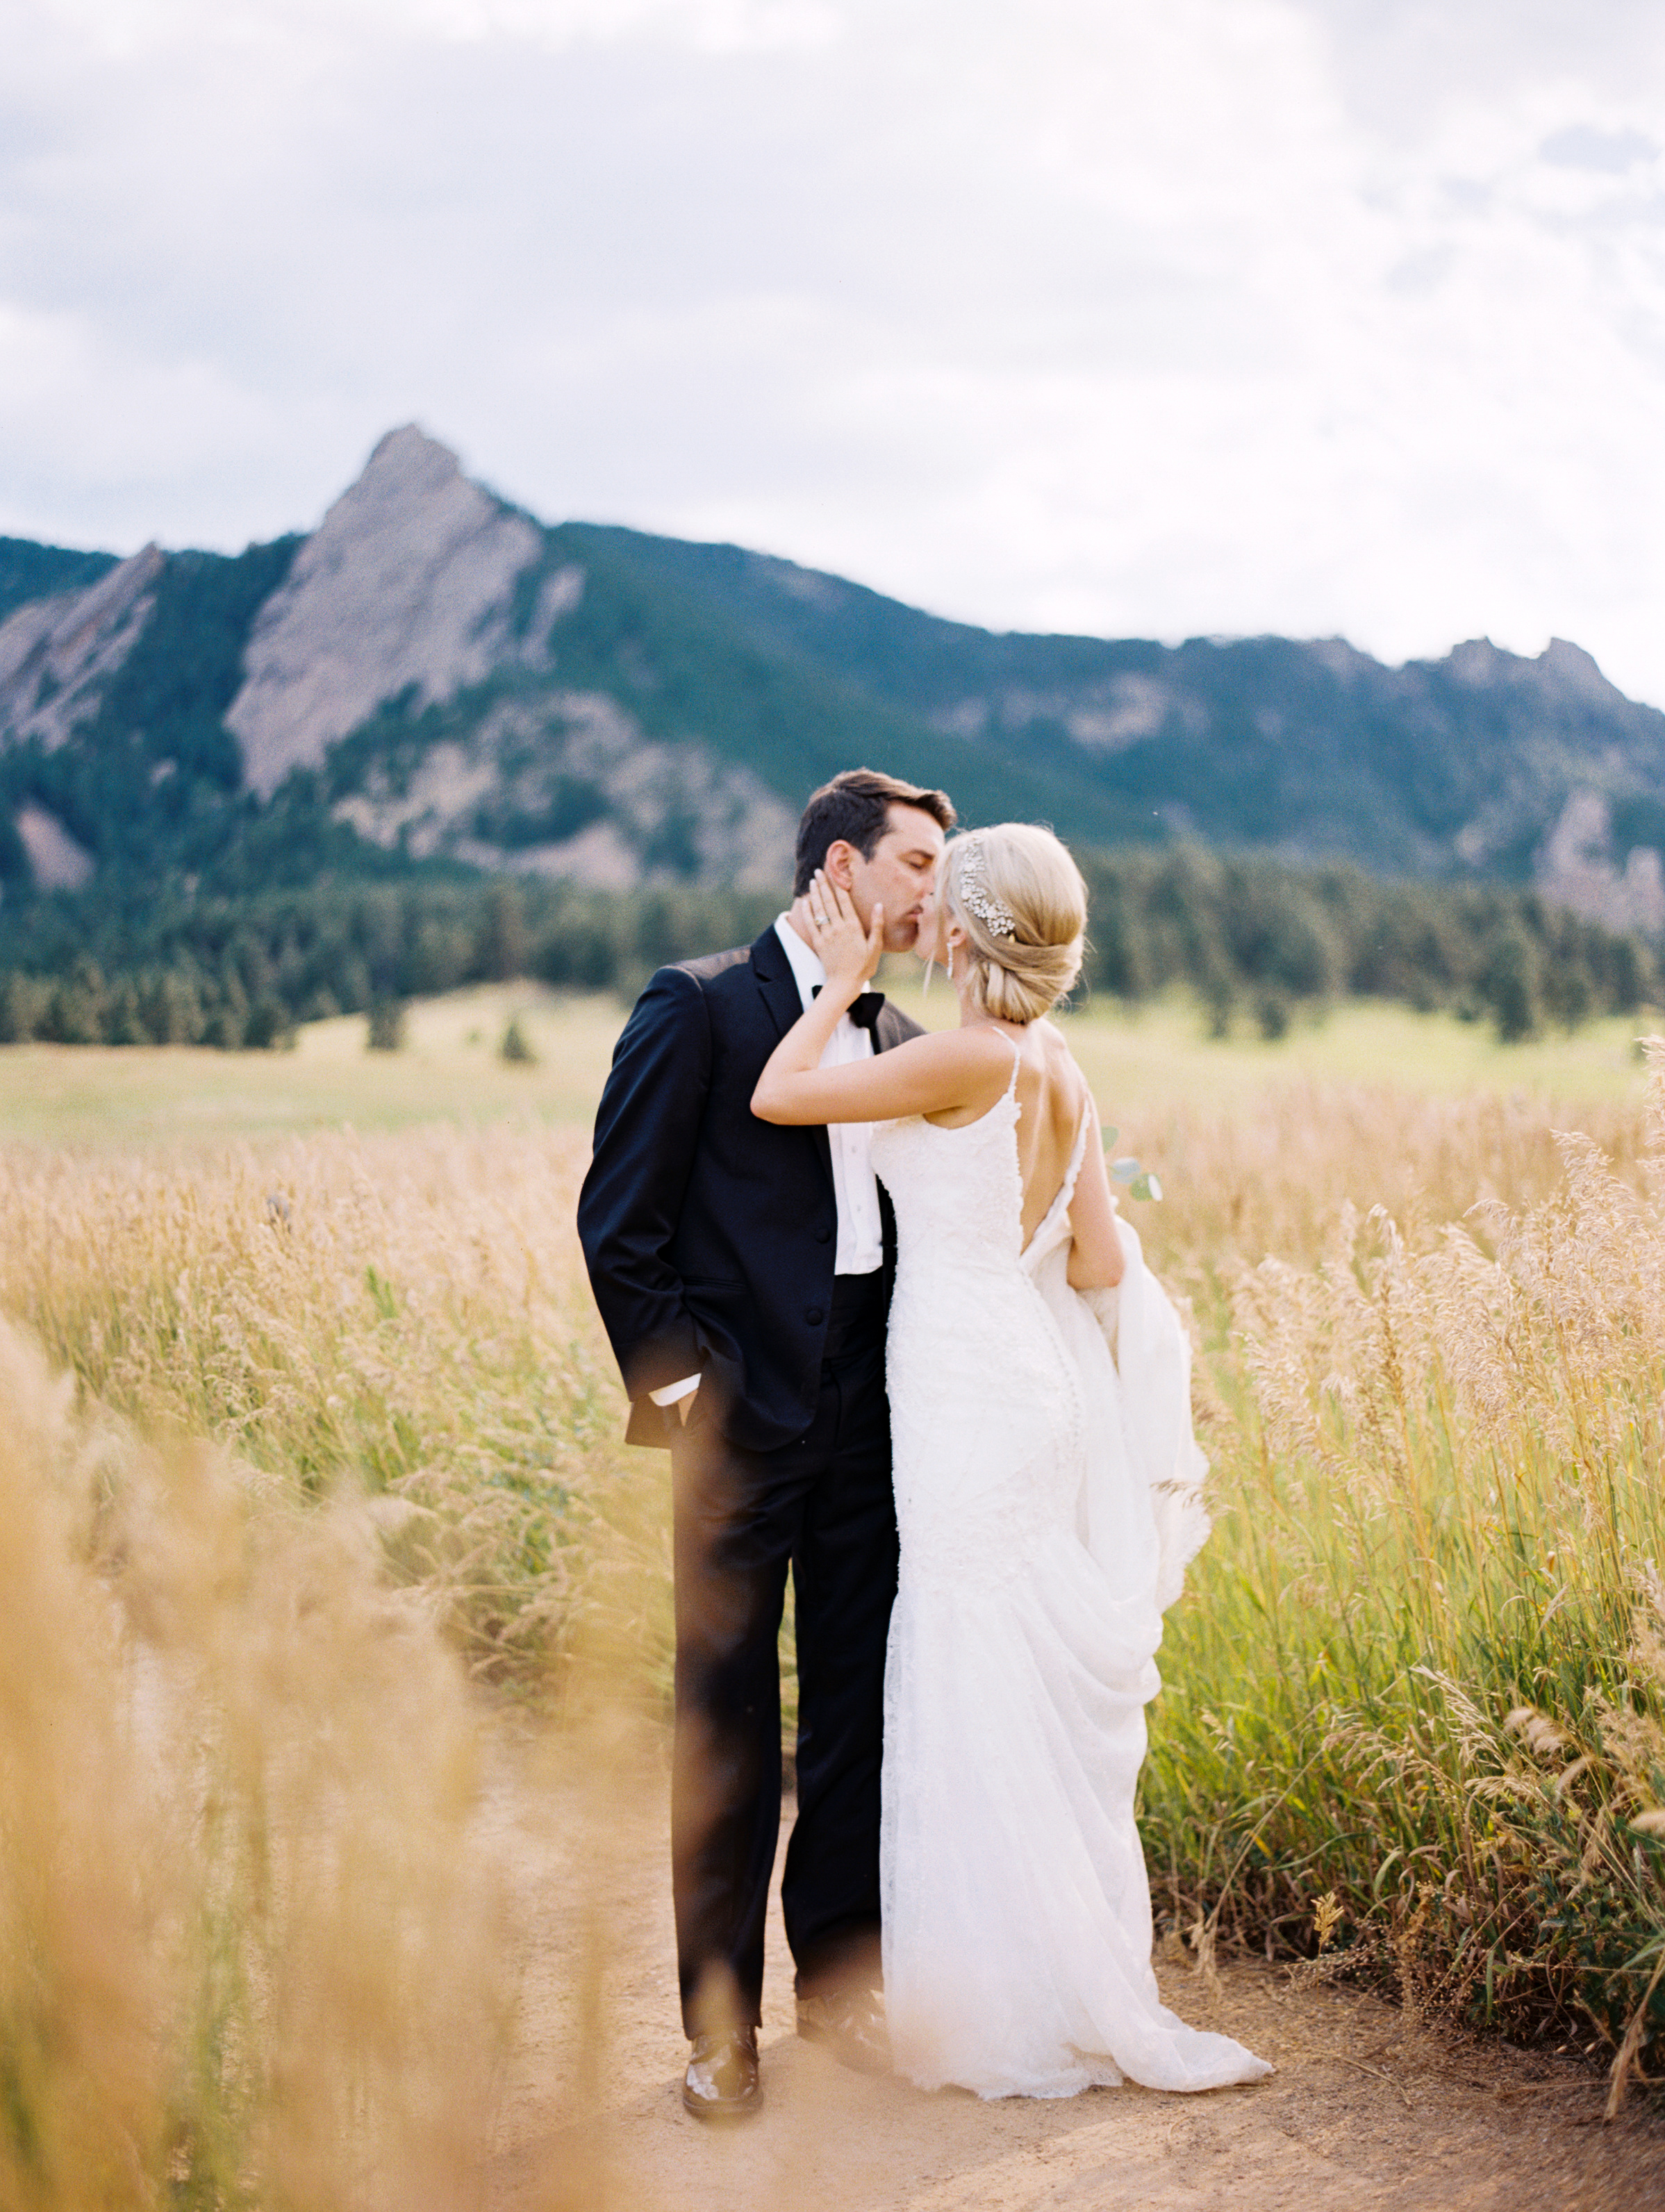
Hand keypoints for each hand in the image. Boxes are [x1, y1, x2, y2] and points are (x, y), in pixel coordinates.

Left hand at [791, 871, 882, 998]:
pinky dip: (808, 911)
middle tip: (819, 871)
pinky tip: (806, 901)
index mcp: (853, 927)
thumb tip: (879, 905)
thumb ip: (877, 925)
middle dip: (824, 885)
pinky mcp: (818, 943)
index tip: (835, 872)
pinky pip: (811, 923)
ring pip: (819, 910)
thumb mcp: (875, 947)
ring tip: (813, 881)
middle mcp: (838, 928)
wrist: (844, 984)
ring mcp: (826, 935)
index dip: (839, 886)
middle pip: (829, 901)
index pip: (844, 901)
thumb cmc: (863, 966)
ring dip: (815, 894)